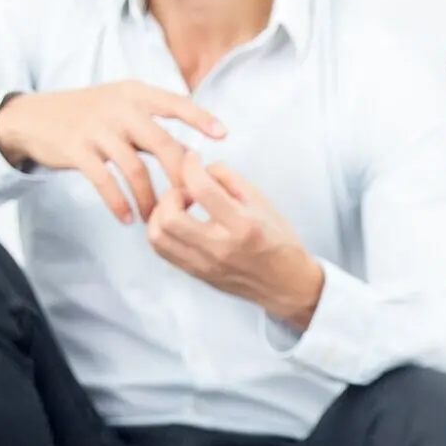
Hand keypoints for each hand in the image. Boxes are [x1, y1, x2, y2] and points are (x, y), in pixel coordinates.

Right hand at [0, 82, 224, 222]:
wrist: (34, 117)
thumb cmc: (88, 115)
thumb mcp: (120, 104)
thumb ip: (152, 121)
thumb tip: (192, 154)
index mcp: (135, 94)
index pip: (174, 103)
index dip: (199, 118)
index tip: (223, 135)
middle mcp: (119, 107)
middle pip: (161, 144)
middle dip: (180, 178)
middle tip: (190, 204)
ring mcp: (97, 128)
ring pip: (135, 169)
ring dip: (149, 199)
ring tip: (155, 220)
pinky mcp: (77, 148)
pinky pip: (105, 181)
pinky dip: (119, 203)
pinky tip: (128, 219)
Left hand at [146, 151, 324, 330]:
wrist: (287, 286)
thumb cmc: (280, 243)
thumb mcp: (264, 204)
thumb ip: (231, 180)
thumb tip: (203, 168)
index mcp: (242, 226)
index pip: (202, 190)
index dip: (191, 166)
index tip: (192, 159)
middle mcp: (220, 248)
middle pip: (170, 217)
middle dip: (170, 194)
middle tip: (185, 190)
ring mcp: (205, 265)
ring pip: (158, 237)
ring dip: (161, 214)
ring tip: (179, 208)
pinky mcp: (197, 274)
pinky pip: (163, 250)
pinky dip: (163, 231)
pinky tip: (179, 224)